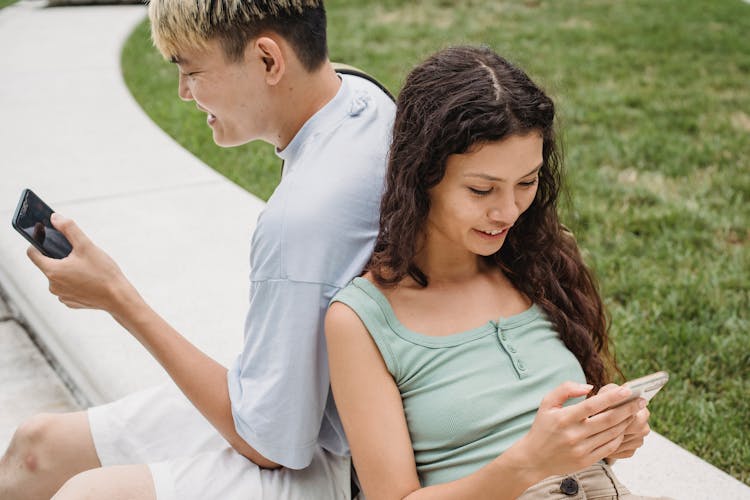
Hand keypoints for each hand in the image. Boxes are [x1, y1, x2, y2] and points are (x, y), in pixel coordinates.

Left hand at [26, 213, 135, 312]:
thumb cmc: (104, 272)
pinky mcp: (70, 302)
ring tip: (86, 268)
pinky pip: (67, 288)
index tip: (48, 238)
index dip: (38, 243)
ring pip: (58, 276)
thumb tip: (54, 218)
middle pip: (48, 264)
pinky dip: (74, 282)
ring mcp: (61, 295)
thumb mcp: (87, 246)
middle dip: (60, 257)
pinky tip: (89, 280)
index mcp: (53, 270)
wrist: (119, 298)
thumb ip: (69, 229)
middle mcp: (53, 285)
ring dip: (68, 270)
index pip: (32, 253)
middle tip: (79, 254)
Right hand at [508, 381, 642, 480]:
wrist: (534, 458)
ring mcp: (581, 449)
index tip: (627, 390)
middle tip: (642, 400)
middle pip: (608, 420)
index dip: (612, 397)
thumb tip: (589, 387)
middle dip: (628, 409)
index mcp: (564, 418)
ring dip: (627, 422)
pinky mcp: (587, 460)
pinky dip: (619, 436)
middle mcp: (574, 434)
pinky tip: (624, 428)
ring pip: (612, 433)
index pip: (593, 405)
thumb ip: (565, 389)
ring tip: (636, 412)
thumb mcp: (547, 403)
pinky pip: (609, 447)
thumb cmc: (543, 427)